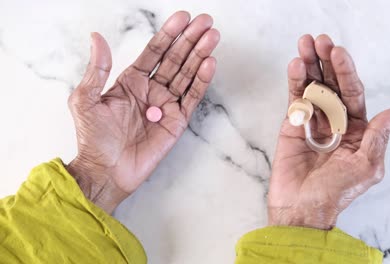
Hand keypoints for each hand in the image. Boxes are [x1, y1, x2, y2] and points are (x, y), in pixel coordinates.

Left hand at [67, 11, 219, 213]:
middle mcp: (152, 90)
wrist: (106, 171)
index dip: (169, 34)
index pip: (154, 52)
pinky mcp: (177, 121)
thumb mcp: (86, 99)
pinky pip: (192, 98)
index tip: (182, 18)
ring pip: (187, 75)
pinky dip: (201, 81)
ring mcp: (166, 105)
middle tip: (205, 22)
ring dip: (200, 55)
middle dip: (190, 40)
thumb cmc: (94, 138)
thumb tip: (97, 37)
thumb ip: (97, 69)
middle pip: (176, 59)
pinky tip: (209, 64)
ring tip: (212, 37)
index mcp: (132, 81)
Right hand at [268, 34, 389, 229]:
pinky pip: (295, 100)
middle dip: (325, 62)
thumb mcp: (365, 166)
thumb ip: (377, 137)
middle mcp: (335, 122)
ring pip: (312, 88)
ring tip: (304, 45)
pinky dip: (294, 82)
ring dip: (309, 66)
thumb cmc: (335, 193)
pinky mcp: (292, 126)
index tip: (337, 53)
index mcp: (356, 130)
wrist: (301, 209)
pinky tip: (295, 66)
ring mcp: (313, 123)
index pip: (352, 93)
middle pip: (331, 85)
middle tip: (318, 41)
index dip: (346, 72)